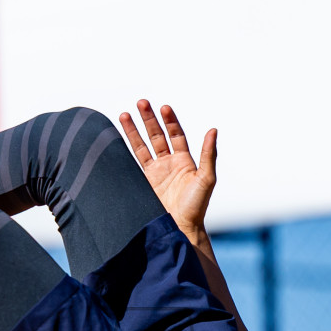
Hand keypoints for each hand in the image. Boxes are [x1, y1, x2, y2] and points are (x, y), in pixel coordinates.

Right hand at [119, 101, 216, 234]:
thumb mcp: (206, 178)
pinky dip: (126, 150)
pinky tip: (117, 139)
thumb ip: (208, 154)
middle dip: (149, 119)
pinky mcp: (143, 183)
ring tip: (124, 115)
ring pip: (142, 146)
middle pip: (157, 135)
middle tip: (141, 102)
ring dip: (134, 131)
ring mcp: (155, 173)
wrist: (180, 228)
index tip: (163, 108)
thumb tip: (213, 130)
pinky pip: (133, 162)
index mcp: (185, 161)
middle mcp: (169, 164)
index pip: (175, 134)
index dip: (169, 120)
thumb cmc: (197, 206)